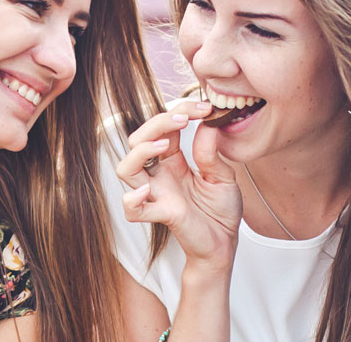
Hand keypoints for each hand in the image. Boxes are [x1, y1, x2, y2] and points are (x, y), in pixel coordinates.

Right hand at [115, 101, 242, 269]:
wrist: (225, 243)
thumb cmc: (220, 211)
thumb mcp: (222, 175)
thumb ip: (211, 152)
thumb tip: (208, 124)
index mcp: (173, 161)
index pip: (163, 128)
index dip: (180, 111)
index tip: (204, 108)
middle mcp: (160, 175)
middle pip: (137, 140)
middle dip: (156, 122)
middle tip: (184, 118)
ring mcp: (157, 194)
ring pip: (125, 168)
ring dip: (140, 151)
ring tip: (164, 146)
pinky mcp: (162, 213)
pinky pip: (132, 209)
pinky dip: (133, 199)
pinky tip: (148, 190)